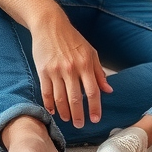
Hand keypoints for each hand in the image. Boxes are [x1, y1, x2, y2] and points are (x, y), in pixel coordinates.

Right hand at [32, 13, 113, 128]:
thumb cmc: (73, 39)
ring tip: (68, 120)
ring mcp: (56, 71)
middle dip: (79, 115)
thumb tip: (108, 90)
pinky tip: (53, 111)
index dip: (94, 107)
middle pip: (76, 99)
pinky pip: (46, 92)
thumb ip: (99, 72)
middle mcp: (71, 69)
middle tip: (81, 125)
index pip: (93, 91)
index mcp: (85, 64)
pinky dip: (50, 104)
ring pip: (60, 98)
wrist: (50, 26)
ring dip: (65, 112)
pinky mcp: (43, 71)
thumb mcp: (91, 52)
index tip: (95, 119)